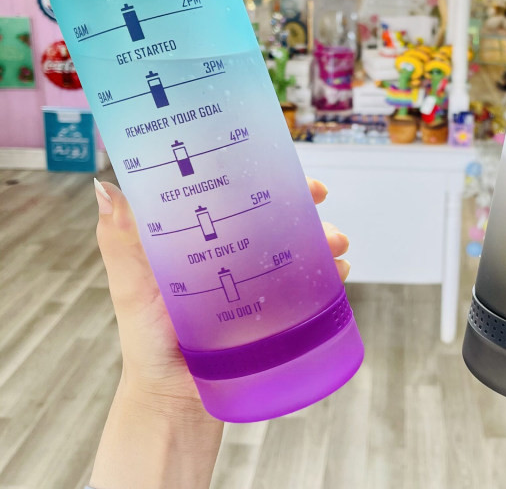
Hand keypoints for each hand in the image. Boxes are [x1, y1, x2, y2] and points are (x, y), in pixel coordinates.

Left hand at [90, 177, 348, 488]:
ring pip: (299, 248)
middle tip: (318, 199)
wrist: (174, 400)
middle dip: (304, 203)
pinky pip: (309, 288)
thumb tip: (105, 189)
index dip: (261, 175)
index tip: (285, 165)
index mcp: (203, 238)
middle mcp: (235, 254)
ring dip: (324, 238)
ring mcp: (259, 282)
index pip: (236, 194)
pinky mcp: (276, 312)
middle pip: (276, 216)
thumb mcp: (131, 286)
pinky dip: (329, 276)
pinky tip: (339, 274)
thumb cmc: (147, 341)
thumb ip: (120, 242)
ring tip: (336, 245)